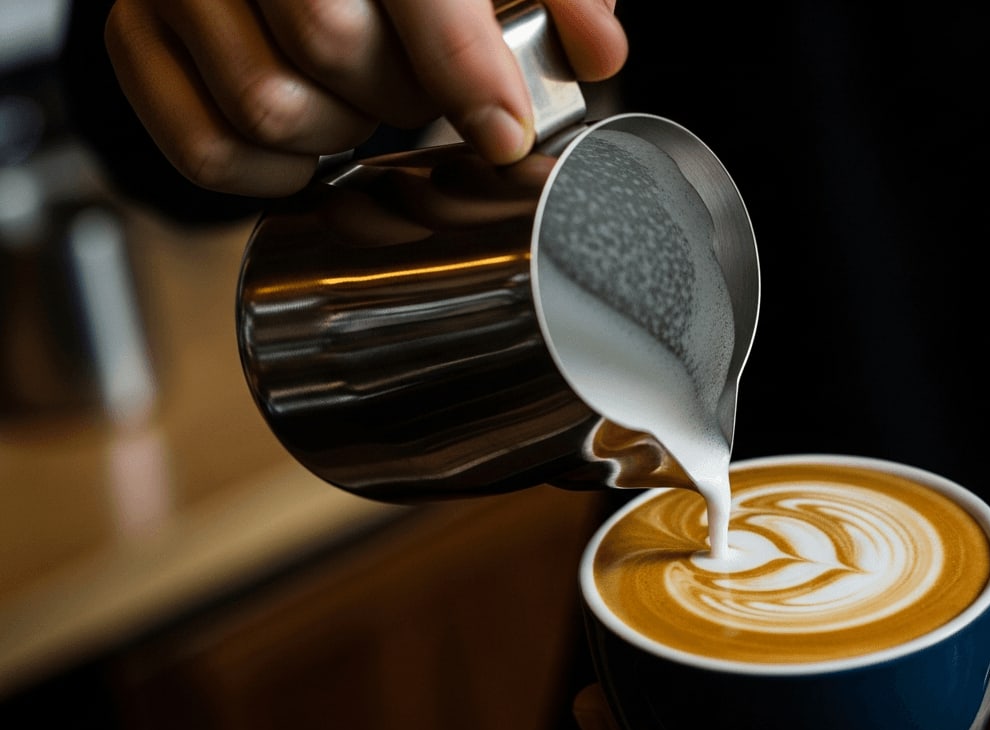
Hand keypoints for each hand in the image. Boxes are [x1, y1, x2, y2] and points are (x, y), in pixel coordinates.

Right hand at [104, 0, 626, 195]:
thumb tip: (598, 47)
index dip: (466, 69)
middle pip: (331, 45)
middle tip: (419, 97)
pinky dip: (272, 175)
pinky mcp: (134, 37)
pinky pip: (205, 150)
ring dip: (340, 136)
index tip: (503, 131)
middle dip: (400, 97)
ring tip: (361, 110)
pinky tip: (309, 145)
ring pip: (268, 105)